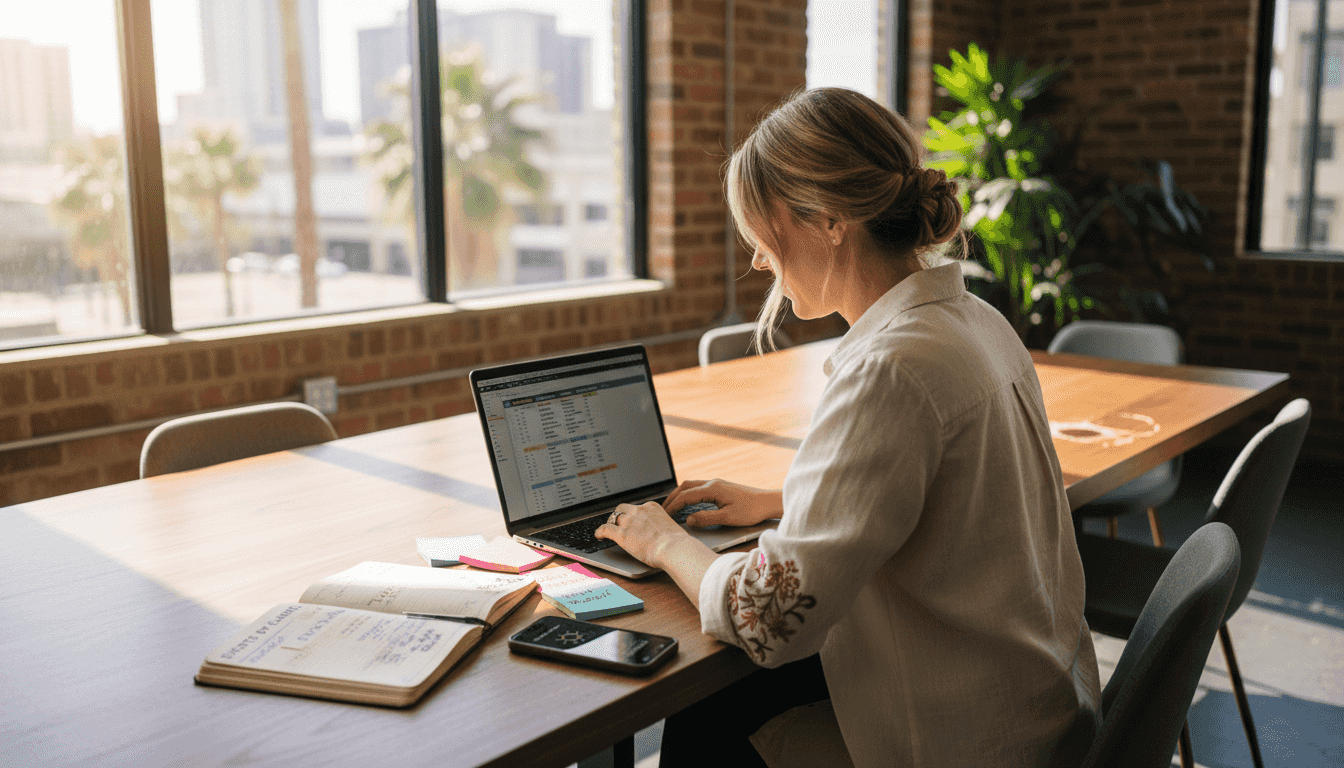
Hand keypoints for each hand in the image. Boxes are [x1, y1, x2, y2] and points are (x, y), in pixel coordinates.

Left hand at [595, 501, 694, 567]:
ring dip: (610, 523)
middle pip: (622, 509)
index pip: (638, 508)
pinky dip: (600, 532)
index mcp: (652, 507)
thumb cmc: (676, 542)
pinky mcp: (622, 535)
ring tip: (607, 528)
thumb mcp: (671, 527)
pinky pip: (606, 529)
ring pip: (614, 518)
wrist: (674, 548)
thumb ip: (663, 527)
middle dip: (618, 515)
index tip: (632, 519)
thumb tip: (663, 534)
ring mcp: (630, 522)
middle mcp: (639, 511)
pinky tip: (598, 536)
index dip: (633, 514)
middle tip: (617, 522)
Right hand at [664, 479, 782, 527]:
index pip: (685, 496)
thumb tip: (688, 520)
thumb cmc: (750, 510)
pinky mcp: (721, 487)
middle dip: (672, 498)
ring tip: (672, 507)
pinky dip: (688, 495)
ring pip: (691, 485)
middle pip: (685, 486)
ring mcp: (717, 484)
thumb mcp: (728, 518)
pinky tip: (688, 504)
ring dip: (680, 495)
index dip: (673, 506)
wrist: (767, 502)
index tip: (664, 516)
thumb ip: (706, 518)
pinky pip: (699, 488)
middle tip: (663, 510)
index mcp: (712, 489)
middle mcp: (712, 483)